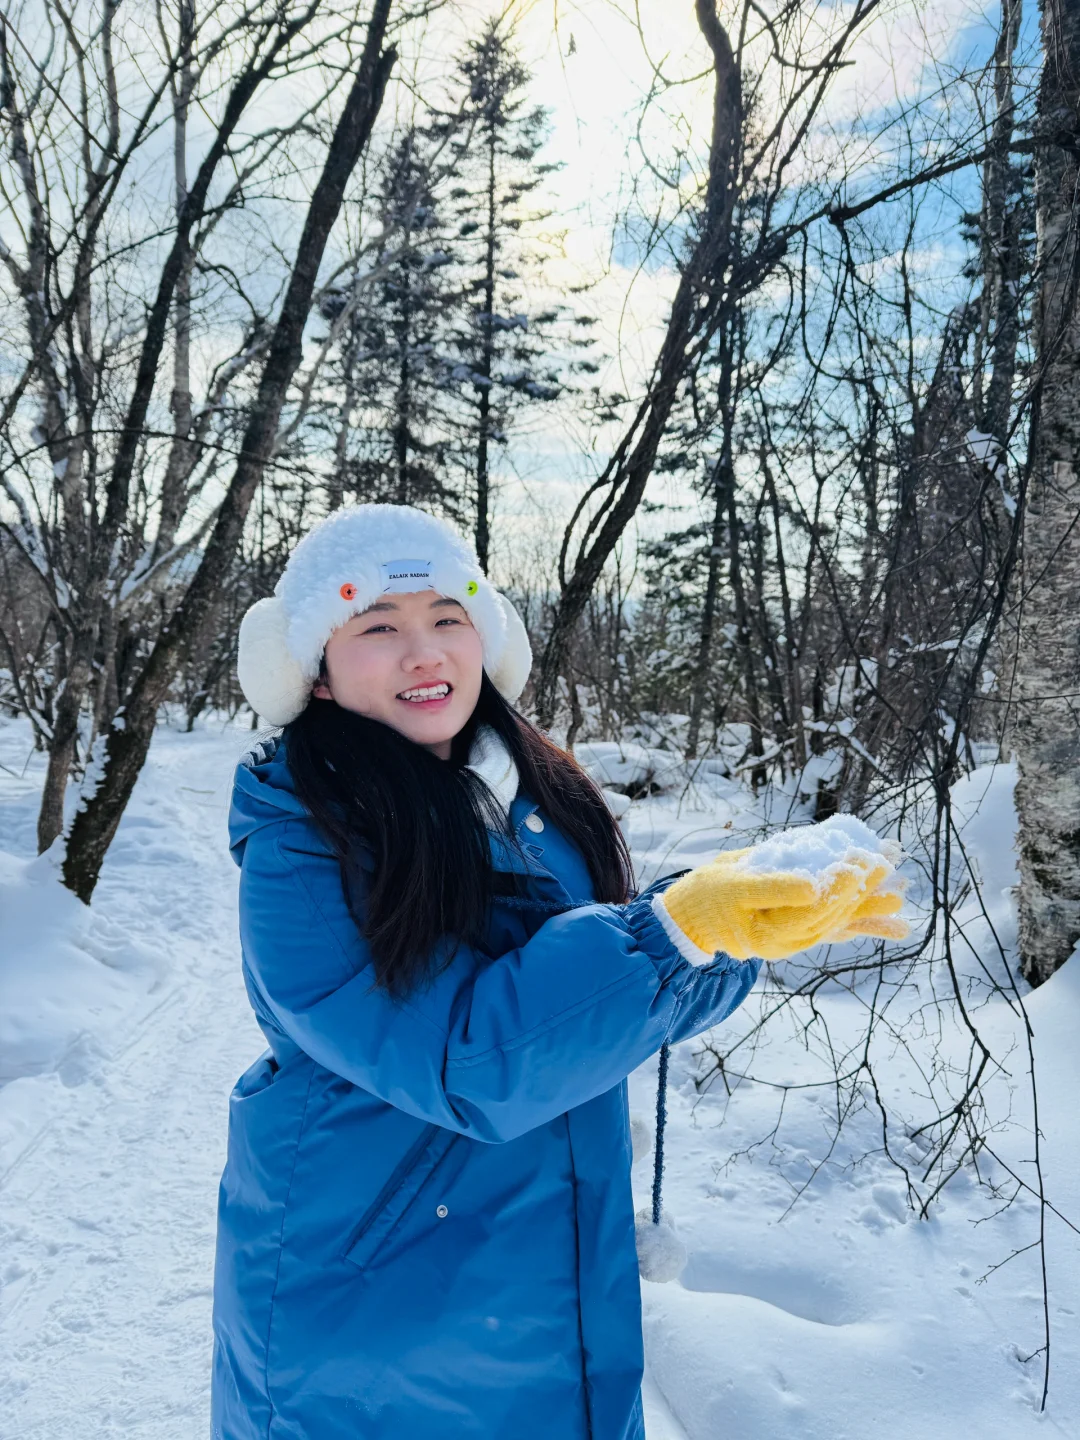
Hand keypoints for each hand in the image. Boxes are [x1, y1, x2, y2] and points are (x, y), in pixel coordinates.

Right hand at [656, 843, 908, 961]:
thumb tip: (812, 886)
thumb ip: (772, 887)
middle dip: (862, 890)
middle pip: (833, 916)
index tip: (855, 864)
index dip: (835, 888)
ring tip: (900, 893)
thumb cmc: (708, 895)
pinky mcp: (800, 934)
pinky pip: (838, 931)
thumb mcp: (733, 884)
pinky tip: (896, 926)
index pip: (810, 909)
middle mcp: (789, 942)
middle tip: (885, 862)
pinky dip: (867, 926)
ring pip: (840, 923)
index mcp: (769, 933)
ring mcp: (796, 939)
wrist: (691, 920)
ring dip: (871, 907)